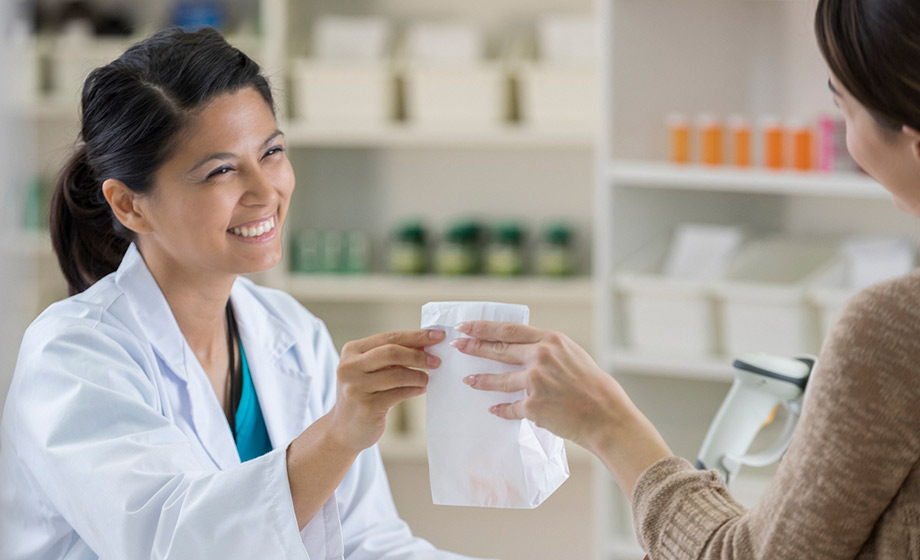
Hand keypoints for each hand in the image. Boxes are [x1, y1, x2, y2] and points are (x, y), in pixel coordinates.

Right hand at [329, 329, 443, 452]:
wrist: (344, 429)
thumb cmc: (364, 394)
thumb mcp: (370, 370)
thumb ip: (391, 357)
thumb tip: (425, 345)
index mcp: (352, 351)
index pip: (389, 337)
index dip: (416, 336)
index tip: (438, 336)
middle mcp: (350, 367)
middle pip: (392, 352)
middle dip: (418, 355)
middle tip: (437, 360)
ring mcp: (356, 387)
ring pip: (397, 374)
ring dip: (418, 375)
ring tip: (427, 379)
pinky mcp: (366, 407)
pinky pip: (398, 394)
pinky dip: (414, 390)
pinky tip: (421, 389)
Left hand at [453, 321, 671, 496]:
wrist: (607, 416)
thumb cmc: (595, 386)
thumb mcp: (573, 355)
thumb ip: (549, 349)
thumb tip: (525, 347)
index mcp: (551, 341)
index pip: (509, 330)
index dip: (483, 328)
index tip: (465, 326)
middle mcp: (541, 357)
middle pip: (499, 350)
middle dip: (474, 347)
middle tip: (458, 346)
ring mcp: (535, 382)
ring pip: (499, 380)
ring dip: (481, 380)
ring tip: (468, 380)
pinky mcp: (533, 407)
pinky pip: (509, 407)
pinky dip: (501, 409)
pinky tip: (493, 409)